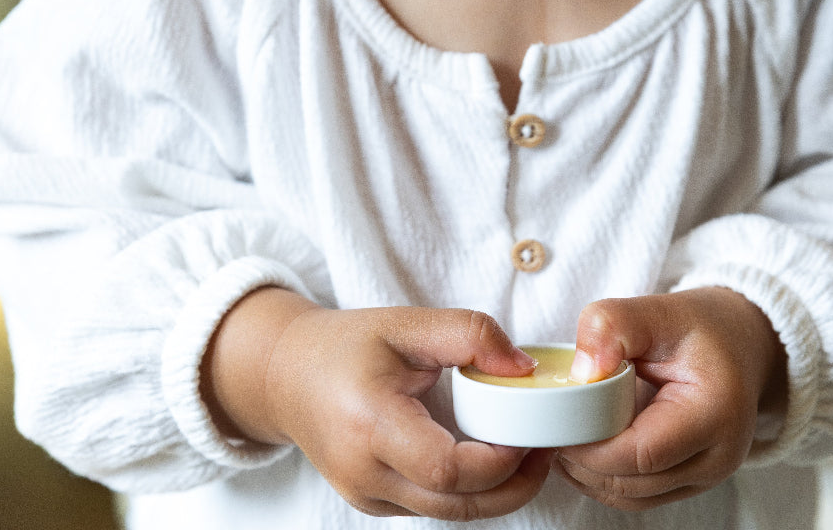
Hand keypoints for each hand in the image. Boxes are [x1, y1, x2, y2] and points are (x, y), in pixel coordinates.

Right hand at [202, 290, 552, 519]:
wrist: (285, 375)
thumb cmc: (346, 346)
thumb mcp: (407, 322)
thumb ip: (469, 334)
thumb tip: (522, 367)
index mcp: (370, 423)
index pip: (448, 468)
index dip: (502, 459)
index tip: (533, 431)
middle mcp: (364, 472)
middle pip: (458, 504)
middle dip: (515, 483)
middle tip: (547, 447)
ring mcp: (367, 496)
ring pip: (451, 515)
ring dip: (499, 492)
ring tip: (529, 452)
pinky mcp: (374, 504)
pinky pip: (435, 509)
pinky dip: (471, 492)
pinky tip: (492, 458)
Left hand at [556, 287, 784, 510]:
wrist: (738, 346)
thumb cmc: (699, 329)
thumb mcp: (657, 310)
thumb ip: (614, 326)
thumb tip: (582, 370)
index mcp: (716, 413)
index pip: (641, 453)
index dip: (591, 445)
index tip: (558, 421)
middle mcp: (718, 456)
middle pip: (632, 482)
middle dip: (583, 462)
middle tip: (550, 428)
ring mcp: (707, 476)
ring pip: (630, 496)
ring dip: (588, 474)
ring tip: (562, 437)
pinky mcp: (689, 482)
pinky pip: (636, 495)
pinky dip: (603, 478)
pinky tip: (582, 450)